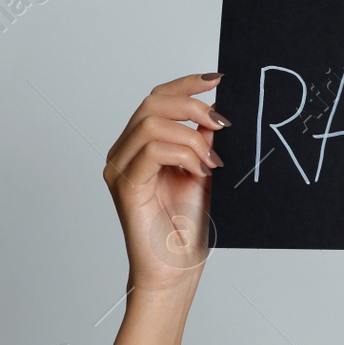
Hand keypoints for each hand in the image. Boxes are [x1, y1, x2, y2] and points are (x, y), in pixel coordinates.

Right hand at [102, 73, 225, 294]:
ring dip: (190, 135)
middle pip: (152, 104)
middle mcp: (125, 152)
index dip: (186, 84)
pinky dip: (183, 154)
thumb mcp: (205, 167)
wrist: (178, 264)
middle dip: (192, 106)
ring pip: (150, 123)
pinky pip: (151, 151)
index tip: (219, 79)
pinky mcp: (125, 187)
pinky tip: (200, 170)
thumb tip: (216, 109)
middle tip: (222, 123)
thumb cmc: (189, 221)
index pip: (158, 99)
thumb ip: (204, 139)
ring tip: (211, 159)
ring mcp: (120, 168)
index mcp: (141, 144)